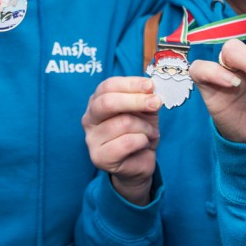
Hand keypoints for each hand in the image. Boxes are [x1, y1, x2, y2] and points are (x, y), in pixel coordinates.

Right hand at [83, 76, 161, 204]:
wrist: (139, 162)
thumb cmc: (139, 132)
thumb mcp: (145, 110)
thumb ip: (145, 97)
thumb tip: (150, 88)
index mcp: (96, 102)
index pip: (108, 86)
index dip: (130, 84)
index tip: (150, 86)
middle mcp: (89, 118)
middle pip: (107, 103)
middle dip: (135, 101)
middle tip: (156, 103)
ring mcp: (91, 139)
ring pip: (123, 123)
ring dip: (145, 127)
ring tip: (150, 133)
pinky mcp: (99, 157)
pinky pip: (127, 143)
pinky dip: (142, 141)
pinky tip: (143, 144)